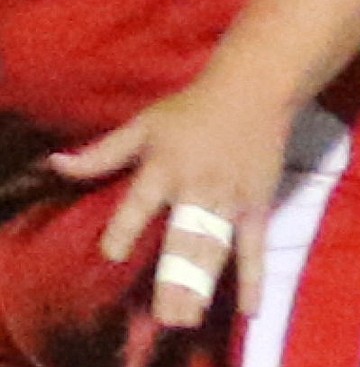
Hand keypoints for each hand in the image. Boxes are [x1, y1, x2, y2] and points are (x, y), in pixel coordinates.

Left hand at [47, 78, 292, 325]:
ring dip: (203, 284)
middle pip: (184, 237)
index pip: (141, 202)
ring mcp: (230, 200)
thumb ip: (103, 152)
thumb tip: (56, 164)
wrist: (255, 87)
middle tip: (166, 316)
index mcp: (166, 168)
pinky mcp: (256, 206)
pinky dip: (254, 278)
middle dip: (175, 276)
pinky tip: (249, 309)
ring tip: (189, 317)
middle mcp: (198, 188)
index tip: (114, 252)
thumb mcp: (145, 124)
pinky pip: (254, 246)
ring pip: (214, 248)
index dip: (126, 227)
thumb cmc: (193, 109)